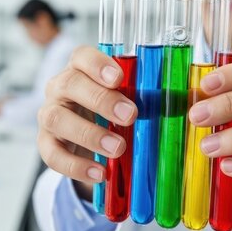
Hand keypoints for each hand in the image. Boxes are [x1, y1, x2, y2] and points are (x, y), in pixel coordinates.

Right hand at [37, 46, 136, 199]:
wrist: (86, 139)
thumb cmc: (110, 112)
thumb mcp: (125, 99)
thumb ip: (144, 95)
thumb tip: (186, 100)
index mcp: (81, 70)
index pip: (82, 57)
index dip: (98, 65)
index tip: (118, 78)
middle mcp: (60, 88)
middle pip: (70, 85)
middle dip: (101, 100)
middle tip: (130, 116)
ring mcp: (49, 114)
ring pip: (57, 119)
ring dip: (89, 134)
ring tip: (117, 149)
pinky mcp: (45, 142)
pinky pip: (52, 153)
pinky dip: (75, 165)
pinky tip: (99, 173)